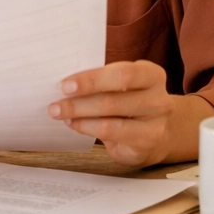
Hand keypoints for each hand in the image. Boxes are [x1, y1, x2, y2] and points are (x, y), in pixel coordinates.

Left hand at [46, 60, 213, 166]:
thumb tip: (64, 83)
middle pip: (115, 95)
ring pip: (110, 116)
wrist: (153, 135)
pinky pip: (111, 132)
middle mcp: (158, 97)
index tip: (65, 85)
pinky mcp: (147, 141)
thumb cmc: (128, 103)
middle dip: (80, 99)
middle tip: (55, 104)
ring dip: (79, 114)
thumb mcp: (120, 87)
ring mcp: (155, 121)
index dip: (92, 79)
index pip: (123, 72)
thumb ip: (101, 81)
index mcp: (150, 74)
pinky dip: (86, 127)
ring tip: (59, 113)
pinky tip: (74, 124)